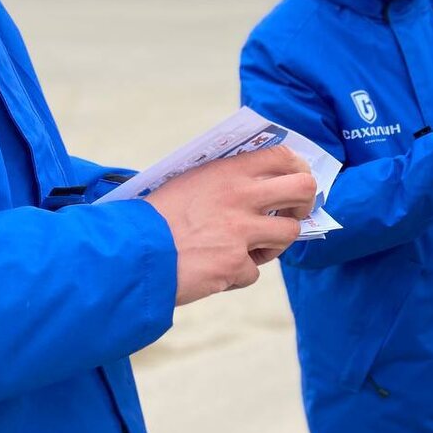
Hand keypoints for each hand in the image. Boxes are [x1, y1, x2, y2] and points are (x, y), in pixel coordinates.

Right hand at [146, 146, 317, 305]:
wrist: (126, 254)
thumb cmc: (153, 217)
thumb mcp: (188, 182)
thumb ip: (224, 181)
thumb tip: (261, 184)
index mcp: (228, 172)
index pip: (283, 157)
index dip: (299, 168)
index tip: (298, 179)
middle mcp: (240, 197)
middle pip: (303, 189)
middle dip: (306, 203)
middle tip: (294, 213)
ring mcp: (241, 231)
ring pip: (288, 233)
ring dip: (274, 244)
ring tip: (251, 248)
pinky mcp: (235, 264)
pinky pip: (254, 271)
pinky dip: (238, 275)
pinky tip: (215, 271)